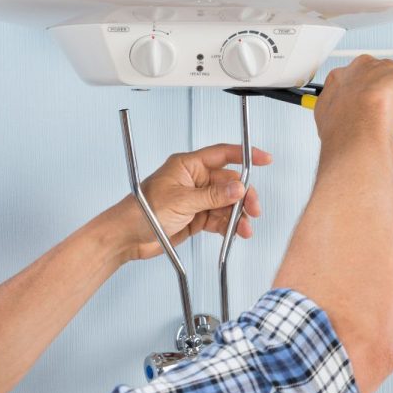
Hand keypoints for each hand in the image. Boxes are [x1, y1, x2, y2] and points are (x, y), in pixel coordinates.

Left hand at [107, 144, 272, 261]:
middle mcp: (193, 181)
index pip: (221, 154)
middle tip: (252, 209)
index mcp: (187, 166)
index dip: (244, 155)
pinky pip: (218, 219)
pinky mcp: (195, 218)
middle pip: (228, 183)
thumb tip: (237, 188)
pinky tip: (235, 232)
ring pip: (226, 204)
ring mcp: (195, 200)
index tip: (264, 158)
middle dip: (243, 196)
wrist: (128, 237)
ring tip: (244, 228)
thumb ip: (212, 196)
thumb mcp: (181, 201)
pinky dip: (228, 226)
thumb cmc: (141, 212)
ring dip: (237, 216)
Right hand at [314, 55, 392, 145]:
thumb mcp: (327, 117)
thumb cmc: (340, 124)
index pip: (363, 79)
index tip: (375, 106)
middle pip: (390, 76)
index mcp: (346, 74)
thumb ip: (334, 114)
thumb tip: (334, 123)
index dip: (371, 95)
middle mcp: (370, 67)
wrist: (356, 121)